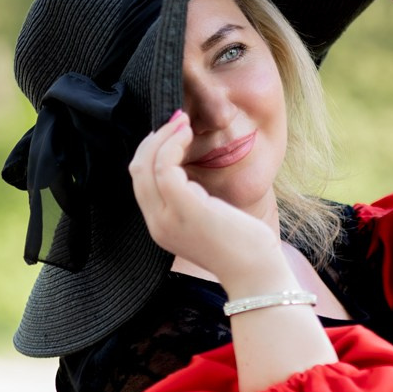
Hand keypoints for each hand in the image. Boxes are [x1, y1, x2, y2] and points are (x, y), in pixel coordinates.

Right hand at [129, 110, 278, 287]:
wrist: (255, 272)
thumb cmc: (241, 245)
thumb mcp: (208, 219)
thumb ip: (192, 199)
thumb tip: (188, 170)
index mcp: (160, 226)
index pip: (140, 181)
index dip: (151, 152)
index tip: (172, 133)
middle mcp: (157, 224)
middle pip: (136, 170)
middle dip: (154, 139)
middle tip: (177, 119)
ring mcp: (167, 219)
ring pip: (146, 166)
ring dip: (163, 137)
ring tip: (183, 122)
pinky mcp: (185, 210)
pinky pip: (165, 168)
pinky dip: (173, 145)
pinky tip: (188, 135)